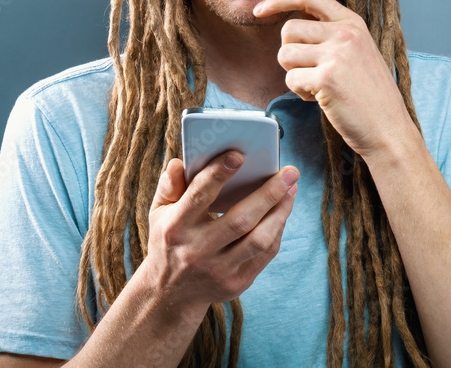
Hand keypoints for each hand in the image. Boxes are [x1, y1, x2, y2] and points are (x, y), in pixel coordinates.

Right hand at [146, 151, 299, 307]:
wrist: (170, 294)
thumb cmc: (168, 241)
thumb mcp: (159, 212)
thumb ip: (169, 185)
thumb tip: (179, 163)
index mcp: (176, 227)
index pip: (199, 196)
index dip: (218, 174)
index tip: (238, 155)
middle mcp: (197, 251)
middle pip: (240, 220)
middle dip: (269, 193)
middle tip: (289, 171)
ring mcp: (219, 270)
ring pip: (259, 240)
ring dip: (281, 211)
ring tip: (291, 188)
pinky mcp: (237, 283)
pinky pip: (265, 254)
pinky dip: (278, 230)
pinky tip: (283, 211)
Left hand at [252, 0, 420, 159]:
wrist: (389, 129)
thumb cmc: (370, 95)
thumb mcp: (359, 50)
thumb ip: (332, 33)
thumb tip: (295, 22)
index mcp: (352, 22)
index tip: (259, 10)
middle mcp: (345, 33)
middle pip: (289, 29)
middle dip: (289, 53)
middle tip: (309, 71)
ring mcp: (336, 55)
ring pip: (285, 54)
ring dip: (293, 74)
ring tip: (317, 86)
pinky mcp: (326, 79)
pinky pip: (290, 79)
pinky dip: (299, 92)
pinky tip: (321, 98)